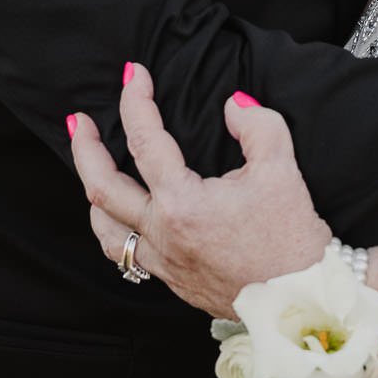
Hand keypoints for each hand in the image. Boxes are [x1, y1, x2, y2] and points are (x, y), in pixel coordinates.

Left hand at [69, 63, 330, 317]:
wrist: (300, 302)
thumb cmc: (291, 240)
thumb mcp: (282, 168)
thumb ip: (256, 124)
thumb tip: (232, 106)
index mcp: (182, 204)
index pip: (144, 140)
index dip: (135, 101)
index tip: (134, 74)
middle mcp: (162, 235)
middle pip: (101, 187)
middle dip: (84, 148)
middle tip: (78, 120)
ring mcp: (164, 263)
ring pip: (107, 230)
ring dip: (92, 194)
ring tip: (91, 168)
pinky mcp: (174, 281)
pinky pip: (128, 255)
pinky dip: (117, 229)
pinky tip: (123, 217)